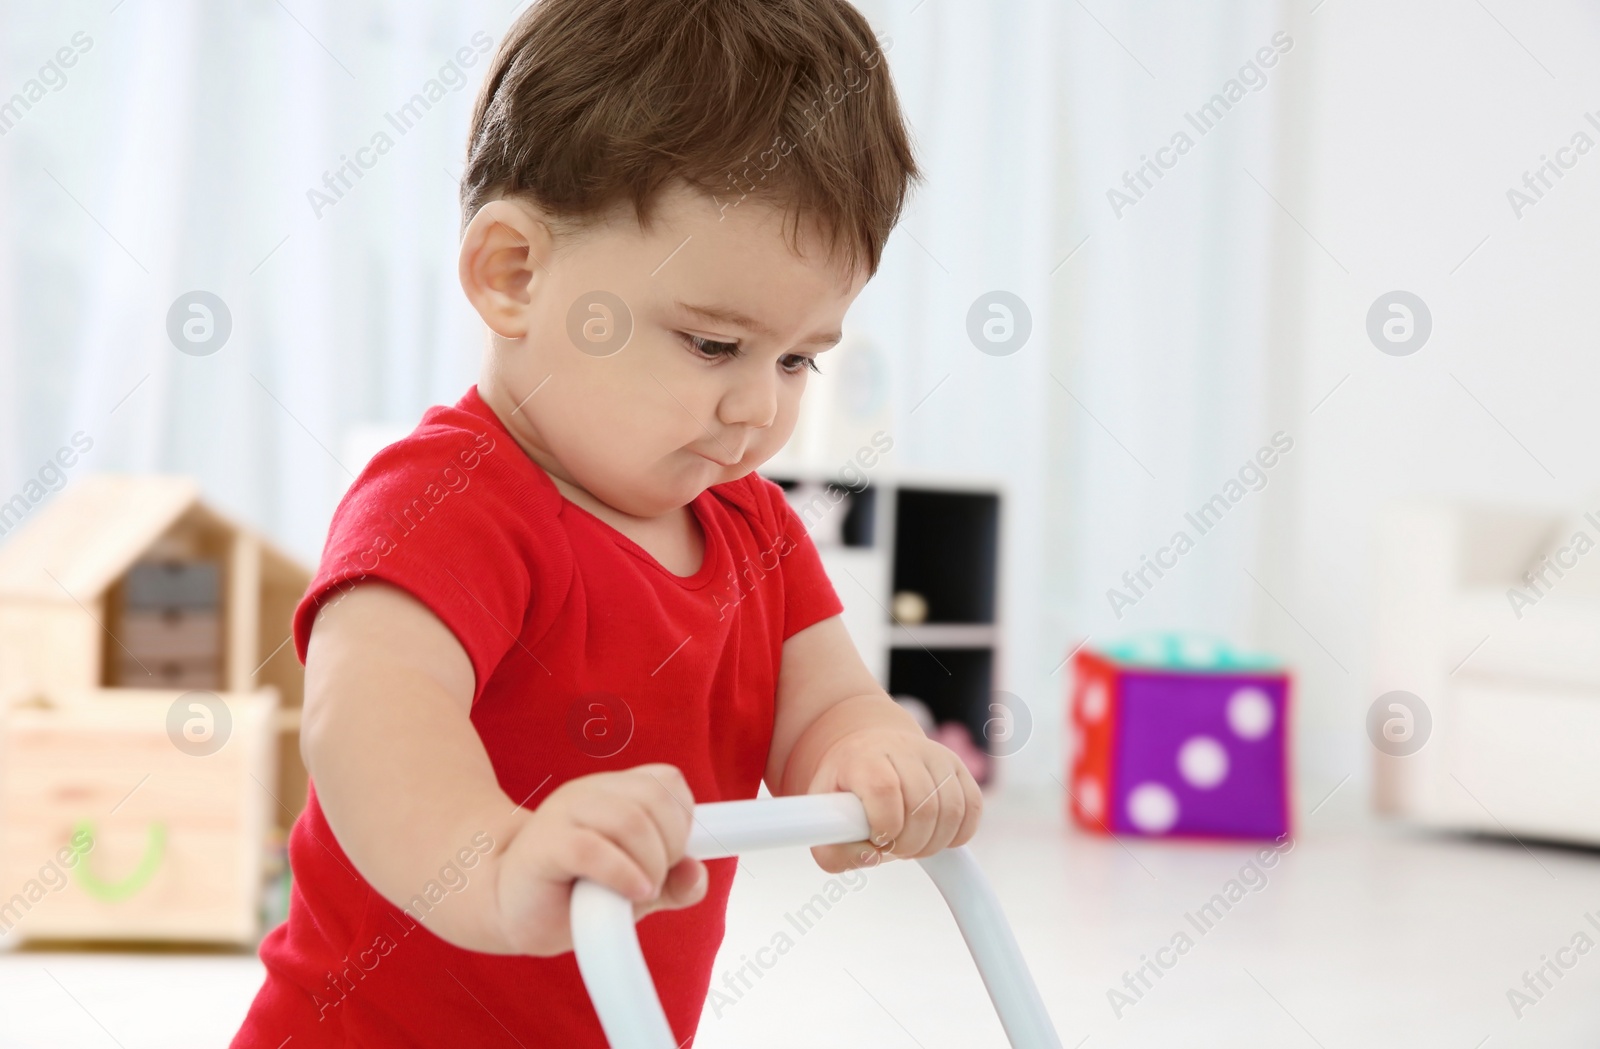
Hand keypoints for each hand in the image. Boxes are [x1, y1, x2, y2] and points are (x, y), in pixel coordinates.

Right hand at [491, 764, 708, 955]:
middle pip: (655, 799)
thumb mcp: (633, 887)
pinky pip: (593, 849)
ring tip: (639, 891)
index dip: (682, 821)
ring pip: (630, 821)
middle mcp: (589, 793)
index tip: (673, 858)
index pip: (668, 782)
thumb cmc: (571, 893)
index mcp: (613, 792)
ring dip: (650, 865)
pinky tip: (630, 892)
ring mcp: (563, 813)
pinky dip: (622, 874)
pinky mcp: (544, 844)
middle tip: (653, 881)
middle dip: (670, 848)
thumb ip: (671, 883)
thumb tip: (697, 876)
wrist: (503, 906)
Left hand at [805, 728, 982, 873]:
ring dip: (934, 842)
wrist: (867, 750)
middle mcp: (902, 748)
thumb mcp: (823, 818)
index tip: (878, 840)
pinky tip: (936, 835)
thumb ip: (833, 850)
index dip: (885, 825)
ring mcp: (934, 754)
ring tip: (912, 843)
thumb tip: (871, 858)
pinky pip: (973, 808)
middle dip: (910, 844)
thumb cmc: (846, 790)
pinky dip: (959, 834)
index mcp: (863, 756)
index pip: (884, 789)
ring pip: (952, 810)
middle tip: (895, 848)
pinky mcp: (957, 766)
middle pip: (923, 806)